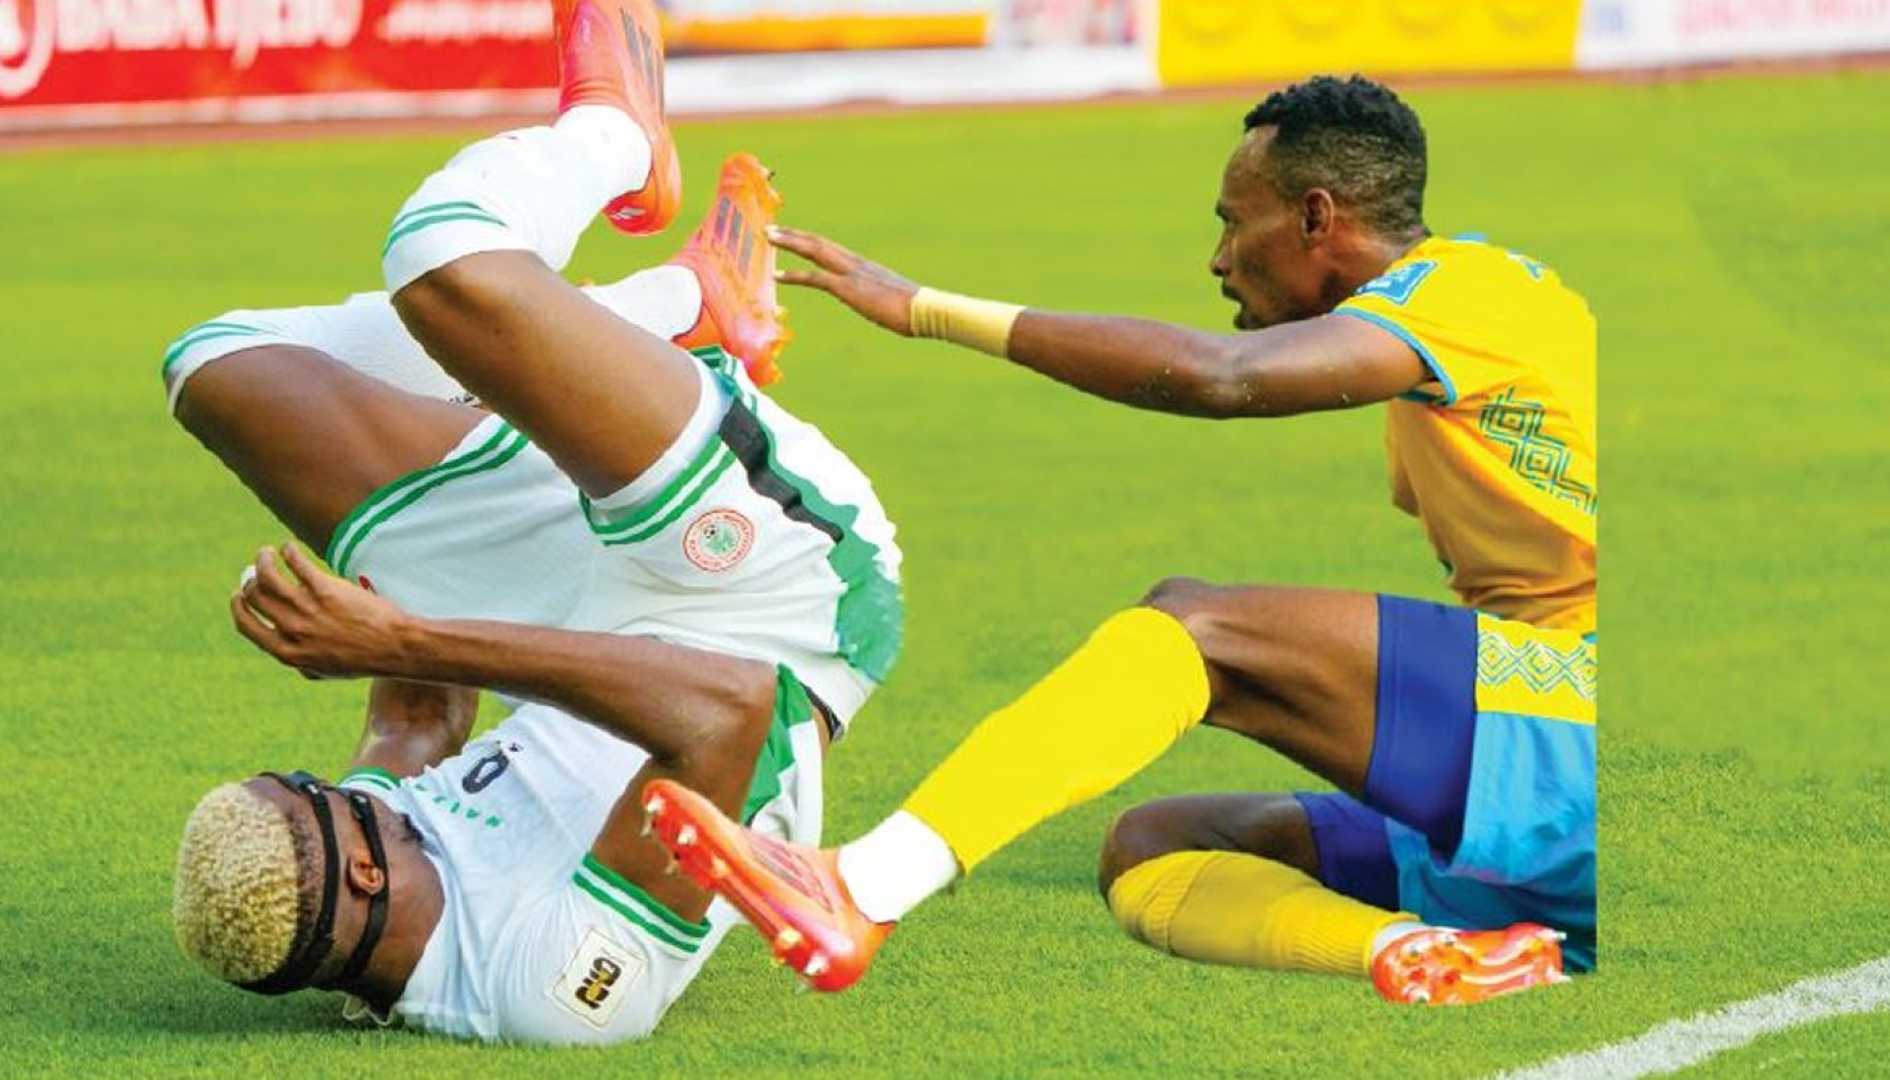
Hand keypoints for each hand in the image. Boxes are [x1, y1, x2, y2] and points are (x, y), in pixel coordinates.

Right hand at [230, 543, 412, 679]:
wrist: (393, 647)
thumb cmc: (362, 659)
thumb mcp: (324, 671)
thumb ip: (300, 662)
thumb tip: (282, 646)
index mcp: (286, 652)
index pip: (247, 625)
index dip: (239, 606)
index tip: (239, 594)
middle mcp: (291, 629)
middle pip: (255, 597)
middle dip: (251, 580)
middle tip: (257, 570)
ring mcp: (306, 608)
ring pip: (267, 576)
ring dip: (262, 560)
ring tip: (266, 553)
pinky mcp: (324, 589)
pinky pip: (295, 563)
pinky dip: (287, 551)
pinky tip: (288, 547)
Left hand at [768, 225, 919, 335]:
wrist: (926, 310)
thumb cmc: (916, 310)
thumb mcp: (892, 302)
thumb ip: (881, 300)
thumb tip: (884, 307)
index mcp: (864, 266)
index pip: (831, 248)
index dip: (810, 241)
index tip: (793, 237)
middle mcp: (855, 264)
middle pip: (818, 242)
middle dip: (793, 234)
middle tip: (770, 229)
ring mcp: (851, 273)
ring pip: (814, 250)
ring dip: (789, 242)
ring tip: (768, 237)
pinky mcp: (848, 288)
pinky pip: (815, 278)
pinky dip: (794, 274)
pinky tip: (776, 275)